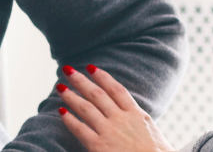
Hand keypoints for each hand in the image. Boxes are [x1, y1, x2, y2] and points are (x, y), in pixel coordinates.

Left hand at [56, 65, 176, 151]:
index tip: (91, 67)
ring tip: (60, 87)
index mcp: (138, 115)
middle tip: (67, 69)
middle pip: (97, 94)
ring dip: (71, 96)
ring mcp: (110, 132)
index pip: (117, 90)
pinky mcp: (99, 146)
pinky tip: (60, 111)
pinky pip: (80, 129)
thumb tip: (130, 115)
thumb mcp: (151, 132)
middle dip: (81, 80)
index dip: (103, 77)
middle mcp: (122, 119)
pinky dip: (69, 119)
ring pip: (86, 108)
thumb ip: (137, 121)